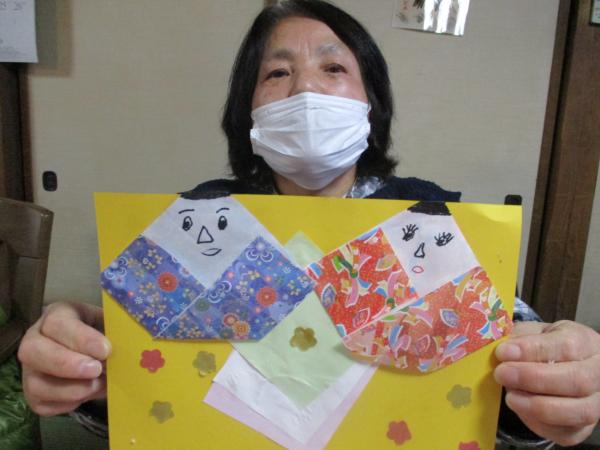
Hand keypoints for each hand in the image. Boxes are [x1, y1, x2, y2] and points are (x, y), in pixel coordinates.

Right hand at [17, 301, 110, 415]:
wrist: (92, 351)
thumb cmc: (102, 332)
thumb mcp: (109, 323)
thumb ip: (115, 332)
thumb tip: (128, 348)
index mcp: (57, 315)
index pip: (58, 324)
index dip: (81, 338)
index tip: (106, 350)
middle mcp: (34, 340)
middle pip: (33, 351)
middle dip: (67, 364)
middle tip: (96, 370)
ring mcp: (30, 370)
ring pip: (36, 384)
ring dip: (71, 389)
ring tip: (99, 385)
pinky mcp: (32, 395)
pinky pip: (43, 405)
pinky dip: (68, 404)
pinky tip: (88, 394)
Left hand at [494, 320, 599, 446]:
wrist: (556, 366)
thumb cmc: (542, 345)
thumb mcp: (532, 332)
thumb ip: (519, 338)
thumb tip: (501, 350)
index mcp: (585, 342)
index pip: (566, 346)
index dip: (532, 350)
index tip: (503, 352)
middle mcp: (598, 373)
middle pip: (577, 380)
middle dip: (534, 379)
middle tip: (501, 374)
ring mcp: (595, 402)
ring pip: (578, 411)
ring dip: (537, 406)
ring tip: (510, 397)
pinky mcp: (583, 428)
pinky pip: (566, 432)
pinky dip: (539, 423)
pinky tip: (520, 408)